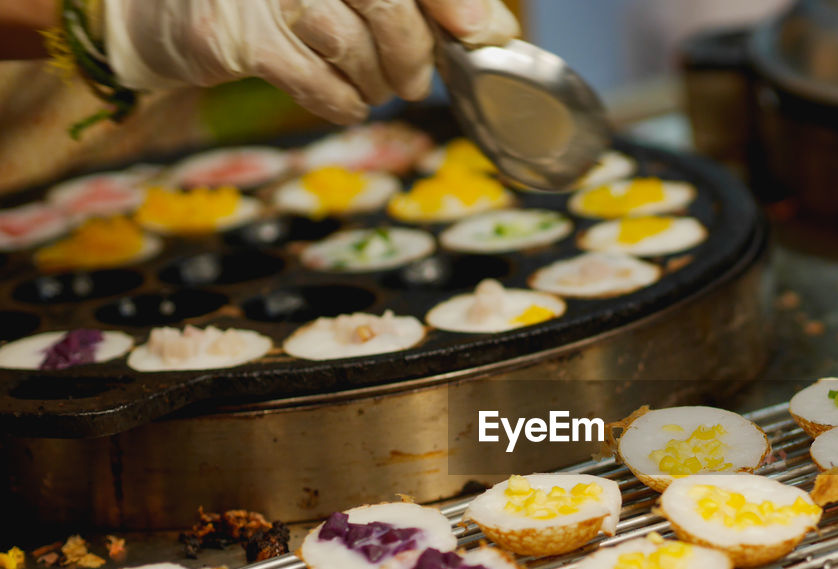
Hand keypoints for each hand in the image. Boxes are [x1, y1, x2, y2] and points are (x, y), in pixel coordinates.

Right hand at [101, 0, 518, 124]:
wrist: (160, 16)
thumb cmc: (274, 4)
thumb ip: (417, 4)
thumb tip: (489, 28)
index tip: (473, 30)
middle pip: (384, 0)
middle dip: (413, 51)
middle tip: (413, 81)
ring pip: (349, 41)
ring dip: (375, 81)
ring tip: (374, 88)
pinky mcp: (231, 32)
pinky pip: (313, 78)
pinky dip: (342, 101)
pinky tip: (346, 101)